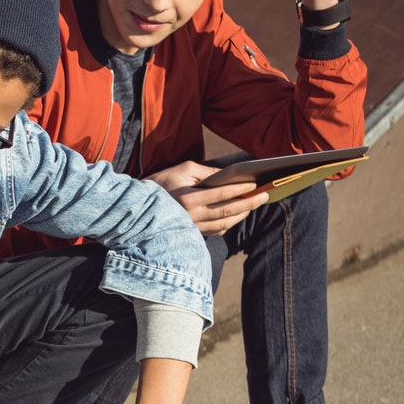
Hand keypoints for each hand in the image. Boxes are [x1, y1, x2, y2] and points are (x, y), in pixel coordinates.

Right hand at [148, 160, 267, 234]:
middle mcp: (191, 216)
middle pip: (228, 211)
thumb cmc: (161, 182)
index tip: (256, 183)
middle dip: (250, 203)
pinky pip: (216, 231)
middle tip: (265, 195)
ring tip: (253, 204)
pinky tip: (237, 215)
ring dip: (242, 214)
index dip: (241, 189)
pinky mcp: (190, 234)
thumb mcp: (183, 169)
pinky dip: (229, 223)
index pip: (222, 194)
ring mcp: (191, 228)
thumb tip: (232, 175)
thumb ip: (208, 172)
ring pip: (225, 224)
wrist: (138, 206)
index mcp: (189, 198)